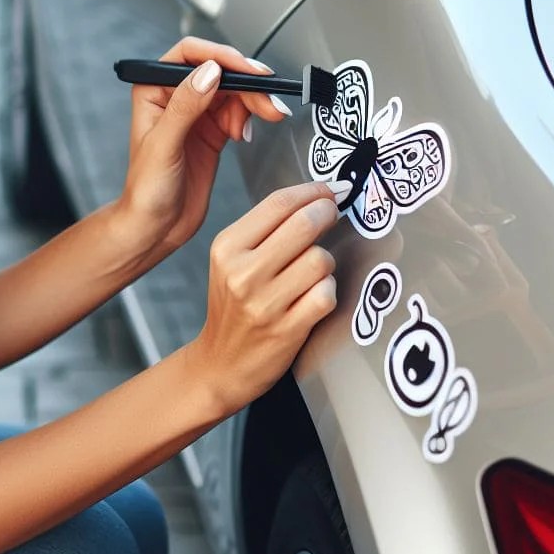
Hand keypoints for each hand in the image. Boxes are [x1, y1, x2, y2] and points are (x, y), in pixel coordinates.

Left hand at [117, 36, 290, 253]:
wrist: (156, 227)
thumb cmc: (145, 191)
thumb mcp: (163, 147)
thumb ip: (185, 108)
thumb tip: (208, 73)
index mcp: (154, 90)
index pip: (190, 55)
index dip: (222, 57)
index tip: (248, 70)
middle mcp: (175, 96)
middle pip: (220, 71)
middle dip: (247, 82)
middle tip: (268, 99)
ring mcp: (196, 114)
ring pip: (233, 90)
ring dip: (253, 101)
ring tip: (266, 116)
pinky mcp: (213, 131)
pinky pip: (238, 111)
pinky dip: (249, 117)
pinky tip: (243, 134)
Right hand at [185, 181, 344, 415]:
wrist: (220, 363)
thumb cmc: (234, 305)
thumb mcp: (232, 260)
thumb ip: (267, 229)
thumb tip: (318, 196)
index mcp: (227, 247)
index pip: (278, 203)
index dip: (313, 191)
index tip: (330, 190)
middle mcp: (243, 273)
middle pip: (304, 224)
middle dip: (327, 214)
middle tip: (333, 214)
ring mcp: (264, 304)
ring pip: (321, 260)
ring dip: (325, 262)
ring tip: (313, 271)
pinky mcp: (287, 330)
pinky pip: (326, 294)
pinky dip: (328, 292)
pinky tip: (314, 297)